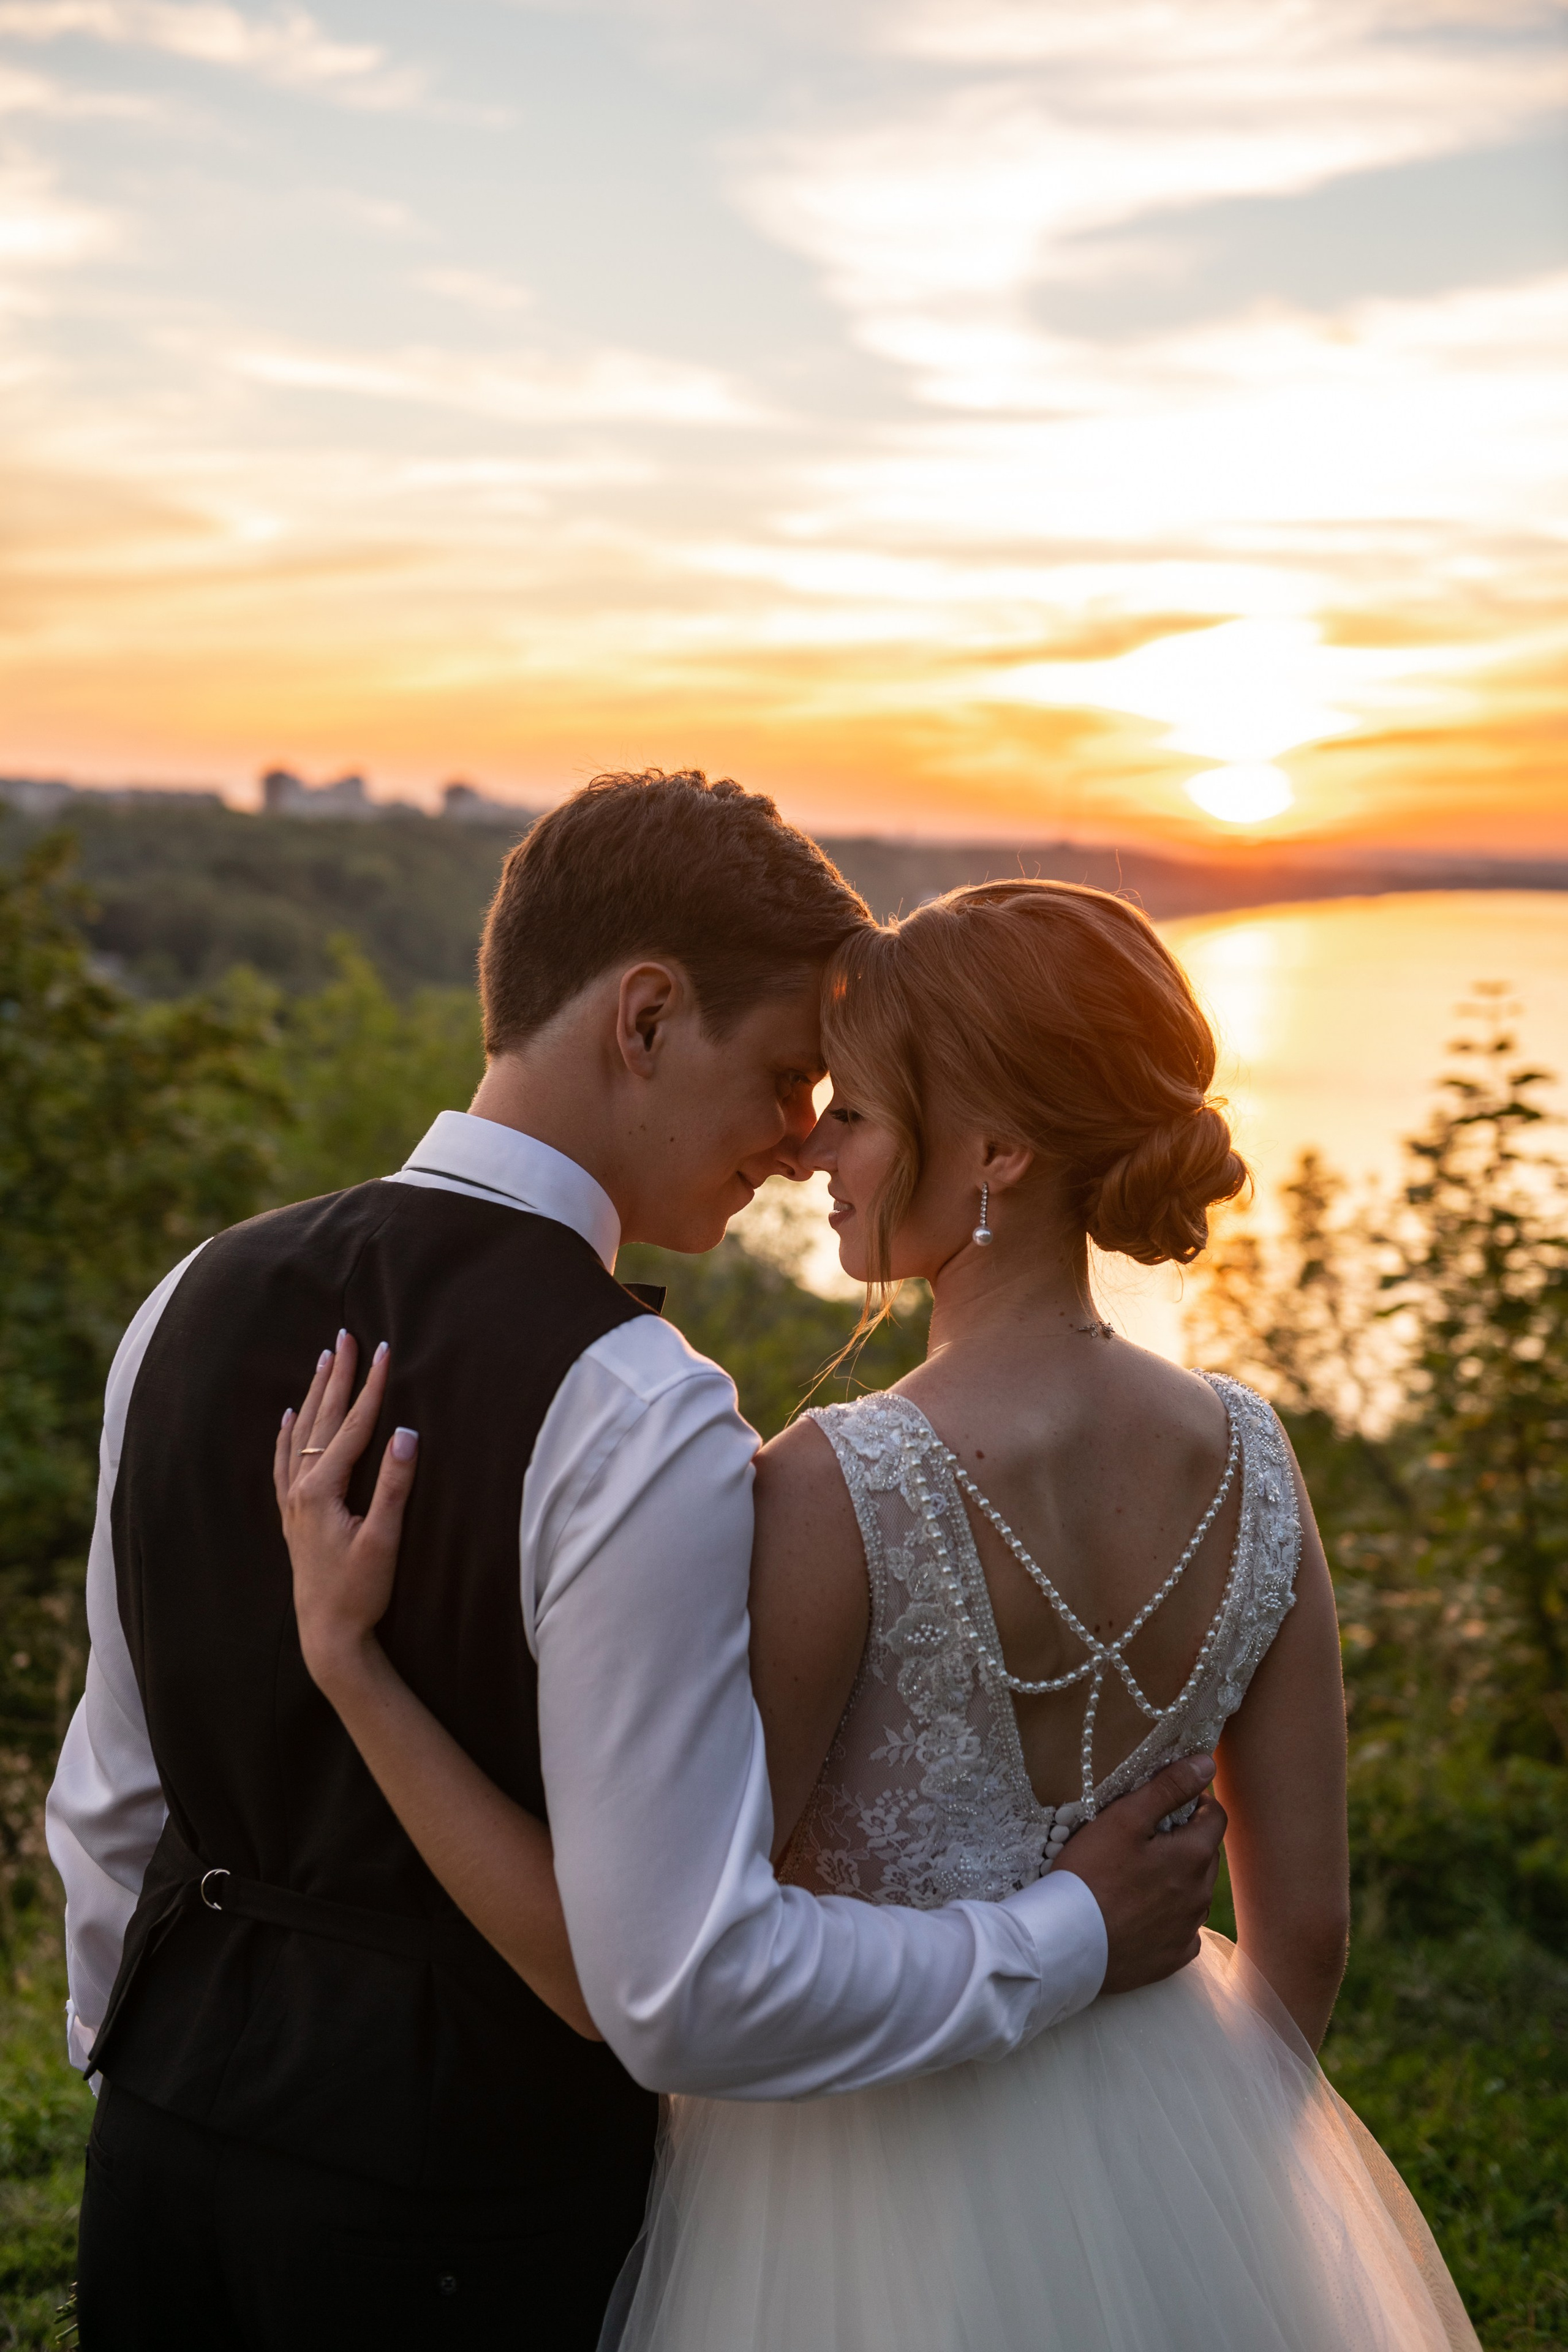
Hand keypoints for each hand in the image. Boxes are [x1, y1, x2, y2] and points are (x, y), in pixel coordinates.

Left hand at [273, 1331, 418, 1695]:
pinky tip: (287, 1417)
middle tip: (346, 1336)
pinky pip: (284, 1461)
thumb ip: (394, 1486)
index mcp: (323, 1489)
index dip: (370, 1386)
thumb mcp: (384, 1539)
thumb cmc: (360, 1591)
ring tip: (323, 1360)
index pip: (353, 1425)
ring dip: (313, 1394)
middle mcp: (301, 1488)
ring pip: (301, 1433)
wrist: (327, 1634)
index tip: (383, 1349)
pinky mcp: (293, 1515)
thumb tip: (406, 1434)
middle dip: (336, 1375)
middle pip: (321, 1419)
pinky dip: (286, 1433)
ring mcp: (293, 1501)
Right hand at [1055, 1754, 1226, 1995]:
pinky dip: (1170, 1917)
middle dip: (1185, 1839)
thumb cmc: (1090, 1874)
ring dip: (1178, 1878)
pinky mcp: (1173, 1958)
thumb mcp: (1124, 1819)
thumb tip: (1207, 1764)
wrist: (1065, 1944)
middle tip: (1144, 1837)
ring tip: (1137, 1876)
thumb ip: (1168, 1788)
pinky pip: (1183, 1930)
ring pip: (1195, 1891)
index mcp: (1193, 1856)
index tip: (1166, 1802)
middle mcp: (1201, 1896)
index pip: (1215, 1817)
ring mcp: (1188, 1930)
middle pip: (1205, 1854)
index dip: (1194, 1802)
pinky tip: (1141, 1913)